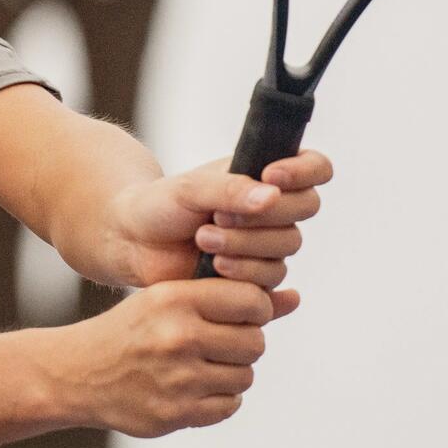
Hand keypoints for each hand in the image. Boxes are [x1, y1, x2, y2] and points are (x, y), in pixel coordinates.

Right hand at [55, 278, 275, 436]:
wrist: (77, 373)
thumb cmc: (131, 331)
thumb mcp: (169, 301)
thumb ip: (230, 299)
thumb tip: (297, 296)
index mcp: (174, 299)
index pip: (252, 300)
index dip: (254, 310)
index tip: (236, 316)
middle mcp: (178, 336)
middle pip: (255, 343)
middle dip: (242, 345)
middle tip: (215, 344)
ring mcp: (178, 378)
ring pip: (244, 377)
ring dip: (230, 374)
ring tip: (198, 367)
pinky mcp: (176, 412)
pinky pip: (229, 406)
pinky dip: (217, 400)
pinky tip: (190, 389)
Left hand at [105, 150, 331, 310]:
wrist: (133, 243)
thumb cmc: (159, 206)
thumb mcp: (189, 189)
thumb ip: (228, 189)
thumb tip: (271, 195)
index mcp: (263, 175)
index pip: (315, 166)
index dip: (304, 171)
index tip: (271, 175)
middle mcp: (272, 208)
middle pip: (305, 208)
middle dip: (262, 214)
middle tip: (217, 217)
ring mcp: (267, 244)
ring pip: (287, 247)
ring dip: (246, 245)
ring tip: (203, 241)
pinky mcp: (255, 277)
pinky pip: (272, 280)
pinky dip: (242, 273)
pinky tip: (213, 268)